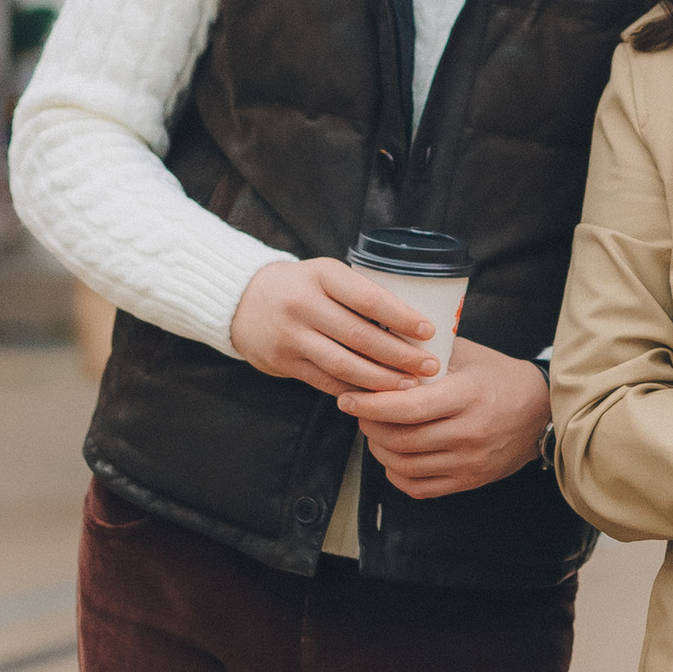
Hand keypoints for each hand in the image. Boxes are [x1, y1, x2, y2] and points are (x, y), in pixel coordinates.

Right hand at [229, 257, 447, 404]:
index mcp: (322, 275)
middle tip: (430, 366)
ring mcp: (292, 336)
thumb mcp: (326, 275)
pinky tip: (379, 396)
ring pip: (345, 364)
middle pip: (360, 336)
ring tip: (410, 385)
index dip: (401, 317)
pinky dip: (357, 390)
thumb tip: (414, 322)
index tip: (428, 331)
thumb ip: (359, 292)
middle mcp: (303, 304)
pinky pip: (327, 382)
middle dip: (400, 355)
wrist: (242, 302)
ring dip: (382, 379)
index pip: (368, 298)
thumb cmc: (301, 287)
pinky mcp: (285, 363)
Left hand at [354, 337, 552, 498]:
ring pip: (405, 466)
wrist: (543, 411)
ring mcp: (470, 462)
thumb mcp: (468, 355)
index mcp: (467, 396)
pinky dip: (397, 474)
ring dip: (380, 450)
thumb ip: (428, 353)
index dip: (371, 404)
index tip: (348, 398)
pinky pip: (420, 487)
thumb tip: (382, 342)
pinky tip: (394, 457)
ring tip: (376, 431)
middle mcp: (469, 433)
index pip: (408, 407)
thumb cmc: (500, 377)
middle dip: (369, 425)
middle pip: (401, 439)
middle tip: (359, 411)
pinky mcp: (470, 481)